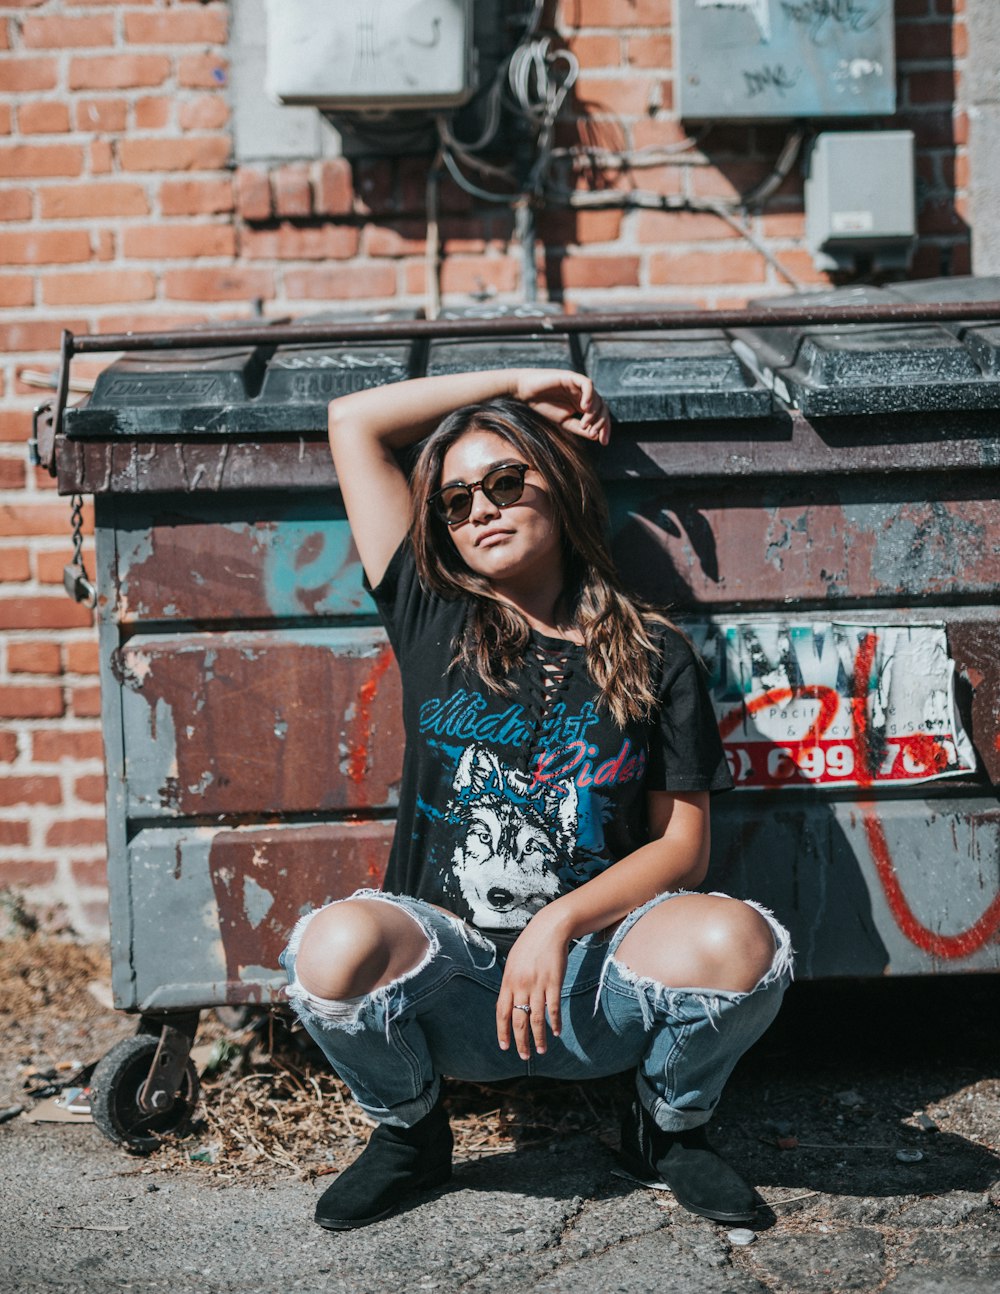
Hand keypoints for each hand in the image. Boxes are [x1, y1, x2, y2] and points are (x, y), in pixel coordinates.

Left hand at [496, 908, 570, 1058]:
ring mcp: (537, 985)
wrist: (549, 929)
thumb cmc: (530, 945)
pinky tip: (557, 1032)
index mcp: (508, 981)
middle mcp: (520, 986)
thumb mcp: (513, 962)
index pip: (502, 1013)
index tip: (504, 1046)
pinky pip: (553, 1009)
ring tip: (541, 1051)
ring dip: (539, 1038)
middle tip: (523, 1056)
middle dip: (520, 1041)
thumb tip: (509, 1003)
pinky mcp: (553, 983)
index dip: (503, 1031)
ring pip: (536, 1019)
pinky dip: (555, 1023)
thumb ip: (511, 983)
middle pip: (518, 1020)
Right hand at [512, 369, 610, 446]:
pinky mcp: (572, 377)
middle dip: (602, 422)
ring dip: (593, 413)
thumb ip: (579, 428)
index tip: (603, 442)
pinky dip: (589, 396)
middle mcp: (584, 395)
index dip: (605, 428)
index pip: (601, 415)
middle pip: (602, 407)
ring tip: (584, 424)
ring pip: (597, 397)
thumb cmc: (543, 405)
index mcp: (583, 405)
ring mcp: (579, 386)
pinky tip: (585, 408)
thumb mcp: (564, 422)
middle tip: (593, 434)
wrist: (526, 392)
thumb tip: (596, 436)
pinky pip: (587, 384)